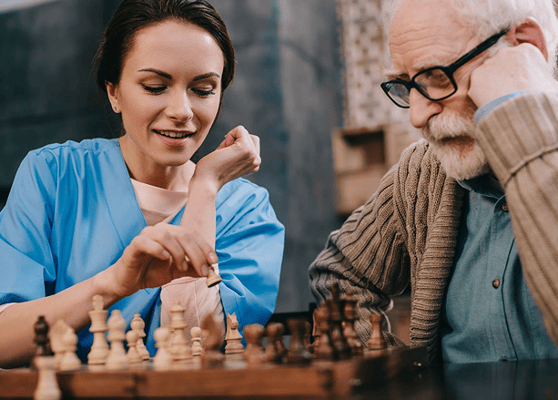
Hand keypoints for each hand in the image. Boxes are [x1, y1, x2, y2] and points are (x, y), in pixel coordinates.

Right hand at [102, 224, 217, 298]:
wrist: (127, 282)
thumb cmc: (151, 272)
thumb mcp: (177, 272)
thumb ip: (192, 269)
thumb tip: (212, 271)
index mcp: (172, 233)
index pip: (193, 235)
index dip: (205, 247)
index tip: (214, 262)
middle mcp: (160, 230)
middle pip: (184, 235)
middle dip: (196, 253)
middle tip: (203, 270)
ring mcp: (146, 235)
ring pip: (167, 236)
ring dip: (179, 252)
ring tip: (182, 267)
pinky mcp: (134, 244)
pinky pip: (146, 241)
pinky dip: (158, 249)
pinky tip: (166, 259)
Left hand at [193, 125, 260, 192]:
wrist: (207, 181)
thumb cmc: (212, 170)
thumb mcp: (230, 158)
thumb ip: (238, 149)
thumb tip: (241, 131)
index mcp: (254, 165)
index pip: (251, 143)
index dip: (236, 144)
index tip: (227, 157)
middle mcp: (257, 161)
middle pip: (250, 136)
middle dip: (235, 140)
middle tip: (224, 154)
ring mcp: (253, 155)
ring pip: (244, 132)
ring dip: (230, 138)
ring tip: (223, 153)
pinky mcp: (246, 149)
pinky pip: (240, 129)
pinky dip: (230, 134)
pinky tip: (223, 149)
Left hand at [469, 43, 557, 107]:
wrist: (522, 107)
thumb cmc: (539, 96)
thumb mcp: (548, 82)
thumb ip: (539, 77)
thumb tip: (541, 84)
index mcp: (527, 51)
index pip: (518, 58)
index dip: (517, 72)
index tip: (518, 82)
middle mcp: (506, 52)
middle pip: (500, 63)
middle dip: (502, 75)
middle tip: (506, 91)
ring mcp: (489, 63)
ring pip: (487, 74)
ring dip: (490, 84)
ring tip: (497, 98)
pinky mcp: (476, 75)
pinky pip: (476, 85)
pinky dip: (480, 94)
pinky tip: (489, 101)